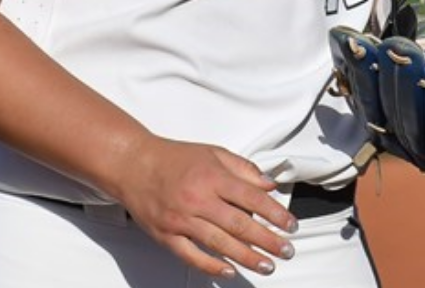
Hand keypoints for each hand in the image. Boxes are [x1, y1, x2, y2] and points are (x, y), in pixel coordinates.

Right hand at [115, 137, 297, 278]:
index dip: (275, 214)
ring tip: (267, 265)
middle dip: (268, 240)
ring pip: (220, 243)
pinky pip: (191, 255)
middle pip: (240, 224)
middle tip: (287, 250)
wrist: (133, 164)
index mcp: (212, 177)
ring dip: (247, 257)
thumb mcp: (213, 153)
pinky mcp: (166, 235)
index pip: (252, 198)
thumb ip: (243, 169)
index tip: (290, 225)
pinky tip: (229, 270)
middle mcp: (198, 199)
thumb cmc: (173, 159)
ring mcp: (181, 219)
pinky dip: (211, 265)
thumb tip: (269, 185)